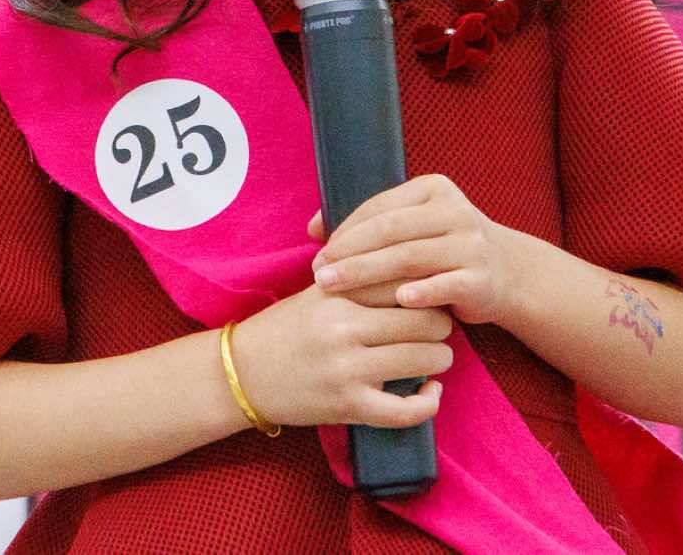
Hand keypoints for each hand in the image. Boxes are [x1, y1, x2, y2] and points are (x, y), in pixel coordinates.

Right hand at [228, 282, 451, 430]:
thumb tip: (415, 271)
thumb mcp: (318, 290)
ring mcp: (347, 369)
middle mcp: (344, 328)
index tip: (433, 292)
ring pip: (423, 360)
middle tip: (438, 327)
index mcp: (338, 293)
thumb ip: (361, 278)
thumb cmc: (285, 327)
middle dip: (441, 325)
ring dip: (439, 359)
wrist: (241, 373)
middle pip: (425, 321)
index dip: (429, 286)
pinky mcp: (347, 406)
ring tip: (435, 356)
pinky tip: (431, 392)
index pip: (405, 281)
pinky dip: (427, 404)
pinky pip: (404, 410)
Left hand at [306, 172, 525, 325]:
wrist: (507, 272)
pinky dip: (422, 292)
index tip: (318, 251)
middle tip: (319, 273)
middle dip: (351, 253)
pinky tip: (397, 301)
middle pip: (392, 231)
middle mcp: (455, 211)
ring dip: (369, 274)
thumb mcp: (414, 227)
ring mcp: (471, 244)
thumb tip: (313, 228)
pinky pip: (447, 285)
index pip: (380, 207)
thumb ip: (371, 224)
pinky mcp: (482, 278)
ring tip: (337, 289)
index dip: (346, 228)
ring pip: (411, 257)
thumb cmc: (443, 249)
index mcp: (434, 189)